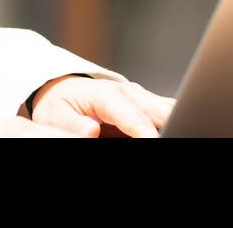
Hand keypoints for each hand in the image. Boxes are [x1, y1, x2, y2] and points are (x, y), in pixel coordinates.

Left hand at [28, 76, 175, 137]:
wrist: (63, 89)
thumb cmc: (60, 104)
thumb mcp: (57, 115)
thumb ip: (73, 124)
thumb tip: (91, 131)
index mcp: (108, 95)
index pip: (136, 118)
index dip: (148, 135)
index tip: (155, 144)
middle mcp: (131, 93)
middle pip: (165, 110)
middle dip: (174, 126)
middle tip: (174, 137)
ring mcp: (142, 98)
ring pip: (173, 110)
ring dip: (176, 123)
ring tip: (175, 133)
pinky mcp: (149, 106)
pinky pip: (169, 114)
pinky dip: (172, 123)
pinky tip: (171, 132)